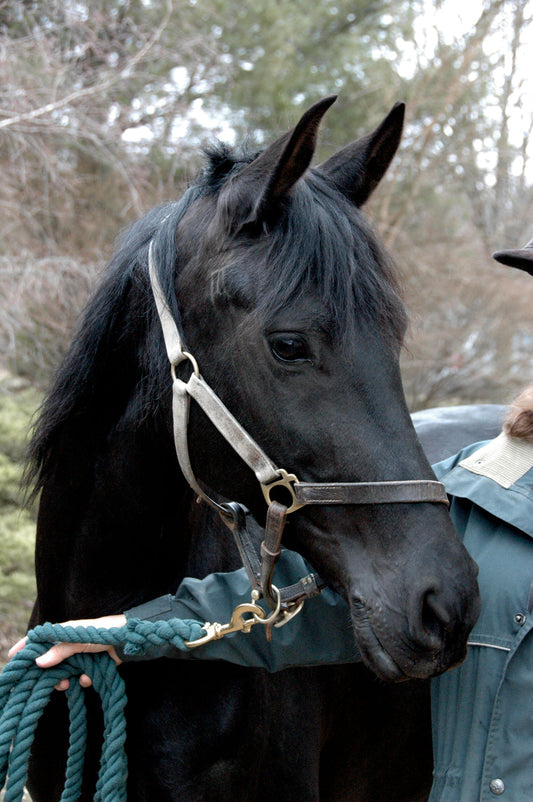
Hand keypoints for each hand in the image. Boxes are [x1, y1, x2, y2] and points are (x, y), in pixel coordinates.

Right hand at [8, 614, 126, 690]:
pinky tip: (89, 678)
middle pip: (52, 661)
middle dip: (50, 673)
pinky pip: (82, 676)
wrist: (128, 640)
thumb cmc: (102, 633)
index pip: (41, 639)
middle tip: (53, 682)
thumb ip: (59, 650)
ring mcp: (82, 655)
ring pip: (65, 671)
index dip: (26, 647)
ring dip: (65, 679)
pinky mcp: (93, 665)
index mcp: (65, 633)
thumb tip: (38, 662)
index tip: (13, 657)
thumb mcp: (77, 640)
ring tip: (68, 683)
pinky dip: (84, 679)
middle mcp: (71, 644)